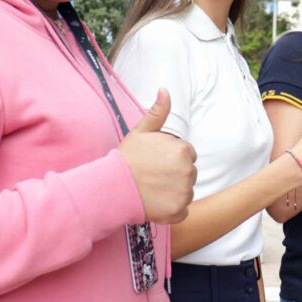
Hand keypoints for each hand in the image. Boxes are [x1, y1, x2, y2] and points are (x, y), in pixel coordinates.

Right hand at [119, 88, 196, 223]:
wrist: (112, 186)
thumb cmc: (126, 158)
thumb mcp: (141, 131)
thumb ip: (157, 112)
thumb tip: (164, 90)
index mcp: (183, 151)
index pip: (187, 155)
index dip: (171, 158)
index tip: (155, 163)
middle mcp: (188, 172)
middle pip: (189, 174)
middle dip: (174, 175)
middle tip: (153, 176)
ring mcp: (184, 193)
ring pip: (186, 192)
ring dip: (174, 192)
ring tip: (152, 188)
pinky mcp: (178, 211)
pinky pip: (182, 211)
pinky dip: (172, 209)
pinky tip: (155, 202)